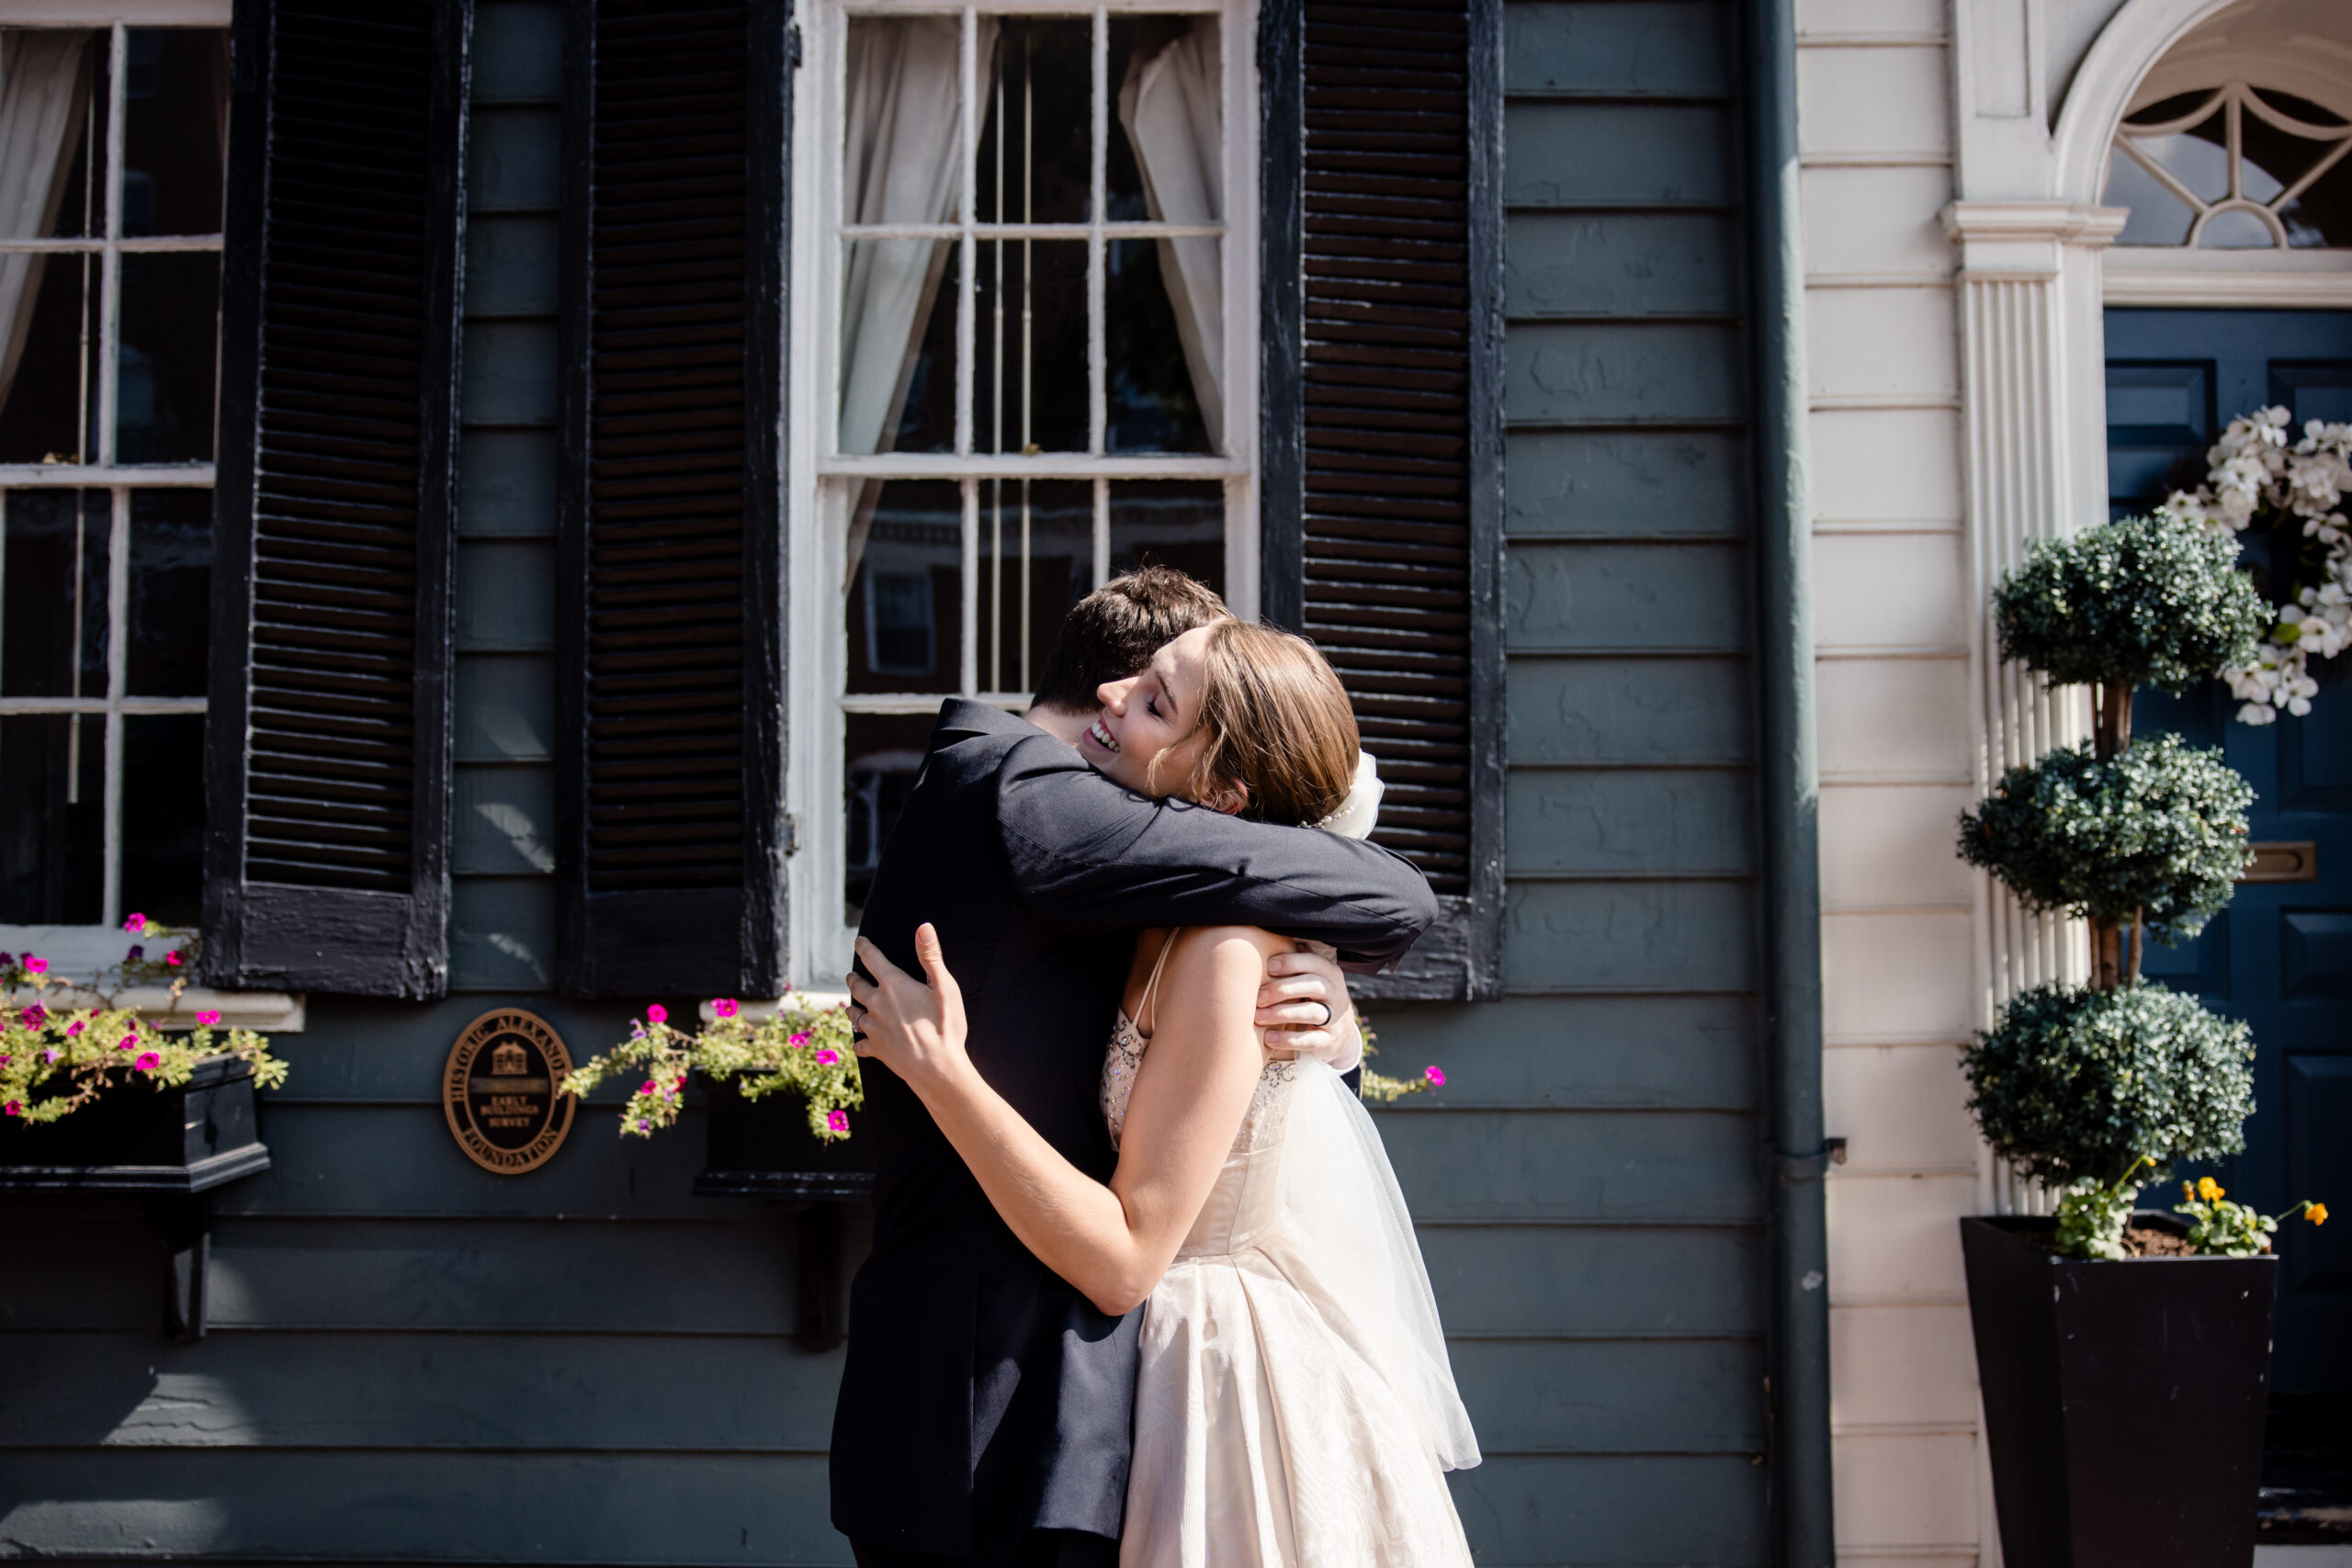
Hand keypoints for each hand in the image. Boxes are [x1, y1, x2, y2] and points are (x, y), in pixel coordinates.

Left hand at [847, 925, 970, 1092]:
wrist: (936, 1067)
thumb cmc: (944, 1025)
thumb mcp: (945, 986)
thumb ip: (931, 956)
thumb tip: (924, 927)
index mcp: (893, 985)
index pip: (872, 958)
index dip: (864, 947)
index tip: (859, 942)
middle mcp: (877, 1004)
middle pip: (857, 986)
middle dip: (854, 978)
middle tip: (852, 976)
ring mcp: (874, 1028)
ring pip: (854, 1013)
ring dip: (852, 1007)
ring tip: (852, 1005)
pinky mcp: (876, 1049)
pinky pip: (860, 1044)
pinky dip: (859, 1042)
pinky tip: (860, 1043)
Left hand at [1254, 945, 1360, 1070]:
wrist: (1338, 1033)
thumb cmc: (1311, 998)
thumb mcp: (1308, 981)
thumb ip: (1292, 968)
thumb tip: (1254, 949)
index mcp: (1330, 974)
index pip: (1314, 963)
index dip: (1292, 962)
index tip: (1269, 967)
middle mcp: (1336, 994)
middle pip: (1313, 985)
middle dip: (1283, 989)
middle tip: (1258, 997)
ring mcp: (1336, 1018)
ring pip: (1312, 1012)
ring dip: (1282, 1013)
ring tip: (1259, 1017)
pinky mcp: (1329, 1041)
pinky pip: (1310, 1040)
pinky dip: (1288, 1039)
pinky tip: (1268, 1038)